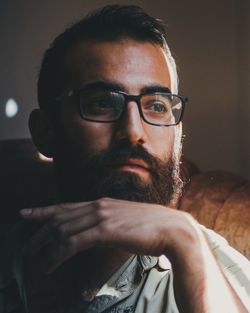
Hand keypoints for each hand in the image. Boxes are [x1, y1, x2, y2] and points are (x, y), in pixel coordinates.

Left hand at [20, 197, 199, 272]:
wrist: (171, 228)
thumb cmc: (150, 228)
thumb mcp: (124, 222)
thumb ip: (109, 226)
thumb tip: (98, 237)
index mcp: (102, 203)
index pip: (66, 206)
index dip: (45, 210)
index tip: (28, 213)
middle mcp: (98, 206)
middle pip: (59, 217)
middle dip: (39, 231)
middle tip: (25, 246)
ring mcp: (101, 216)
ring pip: (62, 229)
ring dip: (44, 247)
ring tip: (33, 260)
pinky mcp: (106, 229)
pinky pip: (73, 242)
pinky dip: (58, 254)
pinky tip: (50, 264)